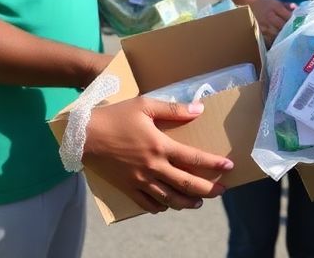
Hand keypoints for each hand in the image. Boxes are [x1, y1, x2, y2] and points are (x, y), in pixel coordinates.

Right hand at [82, 97, 234, 213]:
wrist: (84, 135)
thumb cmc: (116, 116)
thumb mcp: (145, 106)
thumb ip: (173, 110)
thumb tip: (199, 110)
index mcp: (160, 146)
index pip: (194, 158)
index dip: (213, 163)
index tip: (228, 166)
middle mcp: (153, 167)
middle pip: (186, 184)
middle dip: (208, 189)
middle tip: (222, 191)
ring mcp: (140, 180)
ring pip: (169, 198)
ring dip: (187, 202)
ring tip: (199, 202)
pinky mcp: (127, 187)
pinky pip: (147, 203)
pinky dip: (161, 206)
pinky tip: (169, 204)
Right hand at [247, 0, 296, 44]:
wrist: (251, 3)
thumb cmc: (266, 3)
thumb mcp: (278, 1)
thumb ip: (288, 6)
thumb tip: (297, 10)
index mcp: (276, 7)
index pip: (288, 16)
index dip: (294, 22)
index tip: (300, 26)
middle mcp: (269, 16)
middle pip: (282, 26)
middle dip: (289, 31)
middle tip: (296, 35)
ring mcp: (264, 24)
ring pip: (276, 34)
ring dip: (283, 37)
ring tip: (289, 40)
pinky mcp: (259, 31)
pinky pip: (268, 38)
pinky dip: (274, 40)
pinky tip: (279, 42)